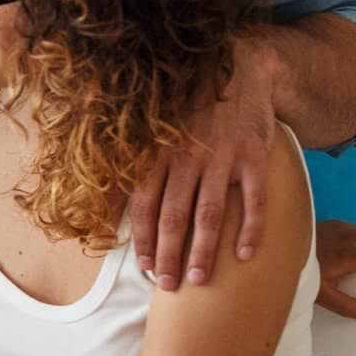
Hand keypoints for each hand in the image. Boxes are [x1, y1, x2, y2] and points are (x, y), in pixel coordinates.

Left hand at [129, 40, 281, 290]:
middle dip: (168, 254)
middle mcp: (187, 157)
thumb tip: (101, 201)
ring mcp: (222, 157)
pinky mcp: (254, 156)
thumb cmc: (191, 108)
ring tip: (199, 280)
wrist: (239, 70)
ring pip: (209, 213)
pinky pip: (254, 199)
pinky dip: (250, 228)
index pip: (145, 204)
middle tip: (167, 285)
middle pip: (174, 216)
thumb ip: (133, 165)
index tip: (143, 266)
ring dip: (203, 250)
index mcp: (160, 153)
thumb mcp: (157, 130)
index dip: (143, 238)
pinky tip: (245, 254)